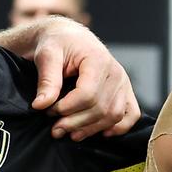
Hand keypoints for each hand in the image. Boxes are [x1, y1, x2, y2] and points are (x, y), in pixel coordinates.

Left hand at [29, 18, 140, 140]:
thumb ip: (46, 80)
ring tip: (70, 133)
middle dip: (75, 122)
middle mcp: (115, 72)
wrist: (69, 37)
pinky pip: (131, 115)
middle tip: (55, 128)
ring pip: (113, 115)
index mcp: (98, 59)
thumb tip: (41, 105)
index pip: (87, 94)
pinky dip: (119, 128)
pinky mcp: (125, 91)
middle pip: (100, 108)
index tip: (48, 111)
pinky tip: (101, 133)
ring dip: (91, 129)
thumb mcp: (47, 55)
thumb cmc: (58, 43)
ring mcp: (123, 83)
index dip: (67, 108)